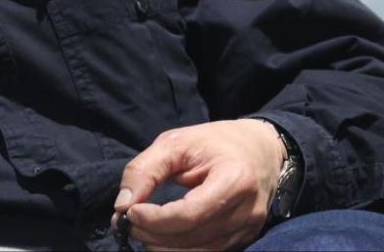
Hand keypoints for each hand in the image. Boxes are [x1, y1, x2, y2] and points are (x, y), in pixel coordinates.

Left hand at [110, 119, 285, 250]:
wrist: (261, 150)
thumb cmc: (214, 142)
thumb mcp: (175, 143)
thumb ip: (144, 170)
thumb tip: (122, 204)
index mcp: (234, 179)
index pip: (190, 214)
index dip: (156, 219)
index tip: (130, 211)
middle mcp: (248, 209)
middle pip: (193, 236)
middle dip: (153, 233)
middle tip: (126, 222)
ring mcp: (249, 228)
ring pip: (200, 251)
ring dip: (163, 245)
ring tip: (140, 229)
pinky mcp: (245, 238)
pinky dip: (180, 248)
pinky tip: (161, 236)